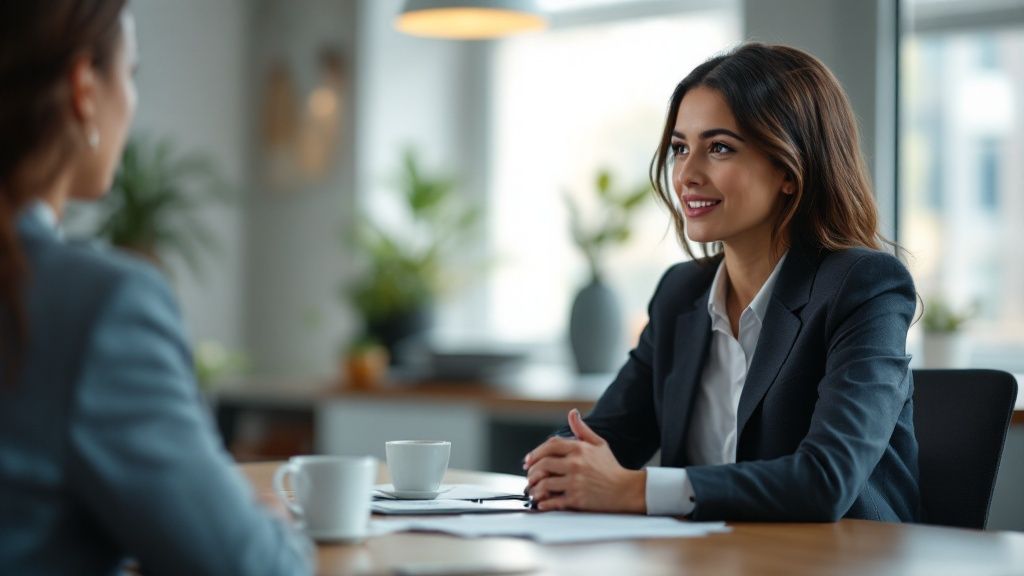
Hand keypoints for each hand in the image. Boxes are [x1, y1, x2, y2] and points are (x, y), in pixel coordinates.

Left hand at [523, 409, 645, 512]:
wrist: (626, 489)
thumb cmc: (611, 467)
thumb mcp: (599, 444)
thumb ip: (582, 429)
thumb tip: (572, 413)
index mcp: (579, 449)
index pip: (549, 446)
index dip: (535, 453)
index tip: (528, 460)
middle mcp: (575, 464)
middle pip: (543, 464)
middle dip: (531, 471)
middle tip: (529, 477)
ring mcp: (575, 482)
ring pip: (544, 483)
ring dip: (534, 488)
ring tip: (533, 491)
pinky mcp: (577, 499)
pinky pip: (554, 501)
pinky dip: (544, 503)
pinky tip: (541, 503)